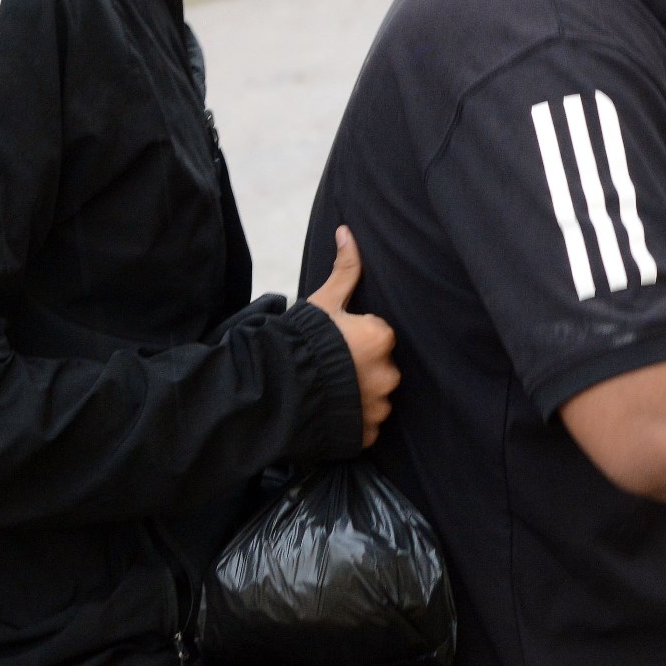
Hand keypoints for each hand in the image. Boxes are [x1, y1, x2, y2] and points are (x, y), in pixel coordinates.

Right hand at [307, 225, 398, 447]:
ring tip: (327, 391)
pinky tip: (330, 411)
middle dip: (359, 367)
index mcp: (382, 338)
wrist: (276, 394)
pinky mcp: (369, 434)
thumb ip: (345, 269)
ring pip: (374, 397)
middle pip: (379, 366)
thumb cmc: (300, 342)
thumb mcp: (322, 302)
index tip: (333, 343)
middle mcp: (389, 374)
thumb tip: (347, 231)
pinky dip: (353, 420)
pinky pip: (366, 425)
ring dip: (358, 395)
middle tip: (329, 368)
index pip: (377, 335)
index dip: (354, 337)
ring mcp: (379, 408)